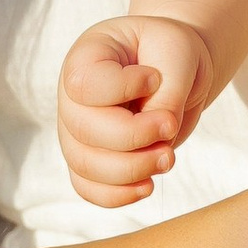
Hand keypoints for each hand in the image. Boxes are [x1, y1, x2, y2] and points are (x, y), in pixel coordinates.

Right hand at [57, 15, 214, 209]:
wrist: (173, 68)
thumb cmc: (169, 52)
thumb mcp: (177, 52)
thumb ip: (168, 92)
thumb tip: (159, 135)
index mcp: (86, 57)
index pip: (86, 84)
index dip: (123, 89)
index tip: (155, 78)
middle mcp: (71, 96)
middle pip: (85, 130)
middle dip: (134, 137)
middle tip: (170, 126)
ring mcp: (75, 131)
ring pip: (86, 165)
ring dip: (132, 170)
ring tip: (167, 158)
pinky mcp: (89, 160)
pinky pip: (89, 189)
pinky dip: (118, 195)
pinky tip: (148, 185)